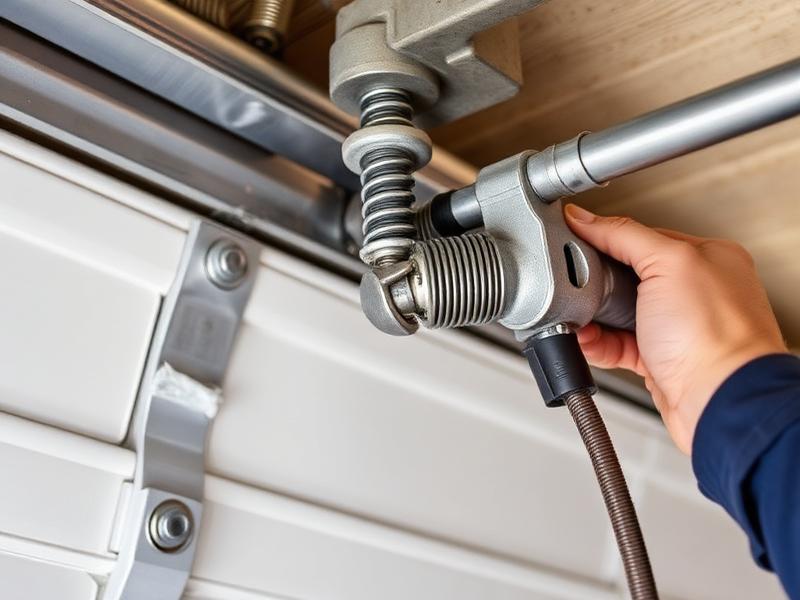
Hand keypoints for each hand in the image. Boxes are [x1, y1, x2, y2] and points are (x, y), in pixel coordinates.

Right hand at [564, 204, 786, 453]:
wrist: (720, 404)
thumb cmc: (714, 338)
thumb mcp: (667, 264)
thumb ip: (623, 236)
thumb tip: (587, 218)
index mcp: (705, 257)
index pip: (640, 236)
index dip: (604, 238)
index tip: (572, 240)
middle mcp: (694, 291)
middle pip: (625, 275)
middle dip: (595, 283)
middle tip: (575, 285)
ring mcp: (677, 327)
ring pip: (619, 312)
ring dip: (593, 316)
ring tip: (577, 318)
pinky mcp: (660, 359)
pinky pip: (618, 344)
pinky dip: (597, 343)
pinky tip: (585, 340)